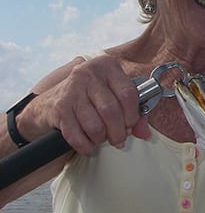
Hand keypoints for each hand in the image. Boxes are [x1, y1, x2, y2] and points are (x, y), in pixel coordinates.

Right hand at [22, 55, 147, 154]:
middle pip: (111, 111)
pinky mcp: (58, 107)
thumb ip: (134, 113)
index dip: (133, 115)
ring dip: (101, 138)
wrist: (50, 101)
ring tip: (102, 138)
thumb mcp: (114, 96)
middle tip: (118, 139)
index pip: (128, 93)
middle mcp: (88, 74)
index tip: (131, 125)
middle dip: (118, 132)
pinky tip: (89, 145)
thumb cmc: (91, 98)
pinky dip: (85, 146)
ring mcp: (71, 90)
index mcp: (107, 66)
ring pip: (94, 125)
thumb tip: (145, 133)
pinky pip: (76, 135)